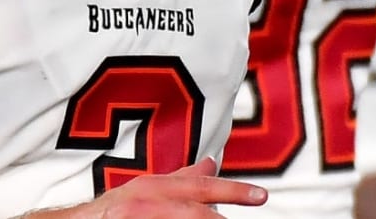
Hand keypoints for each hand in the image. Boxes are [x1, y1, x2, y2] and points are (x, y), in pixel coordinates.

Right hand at [25, 158, 266, 218]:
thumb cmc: (113, 211)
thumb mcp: (147, 190)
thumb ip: (180, 179)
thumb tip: (213, 162)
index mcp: (152, 188)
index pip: (199, 187)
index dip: (232, 190)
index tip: (262, 196)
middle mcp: (142, 204)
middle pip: (192, 212)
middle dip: (219, 218)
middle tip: (246, 212)